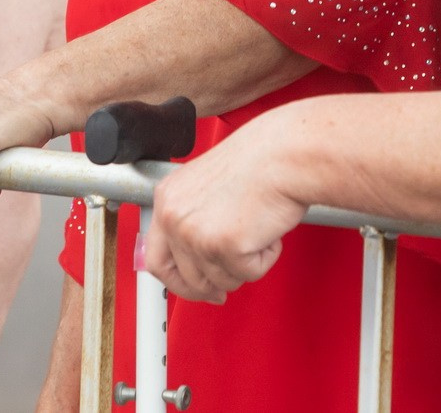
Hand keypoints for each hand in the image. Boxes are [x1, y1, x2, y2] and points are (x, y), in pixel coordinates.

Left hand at [142, 119, 307, 303]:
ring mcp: (196, 234)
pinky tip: (267, 230)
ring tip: (256, 229)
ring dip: (244, 264)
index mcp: (167, 198)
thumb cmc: (259, 161)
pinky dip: (265, 257)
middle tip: (227, 284)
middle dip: (209, 287)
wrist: (284, 153)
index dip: (177, 281)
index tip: (194, 287)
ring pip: (220, 280)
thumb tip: (194, 261)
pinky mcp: (225, 247)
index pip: (156, 258)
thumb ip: (192, 219)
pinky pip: (249, 273)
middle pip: (185, 279)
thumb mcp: (206, 186)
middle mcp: (174, 216)